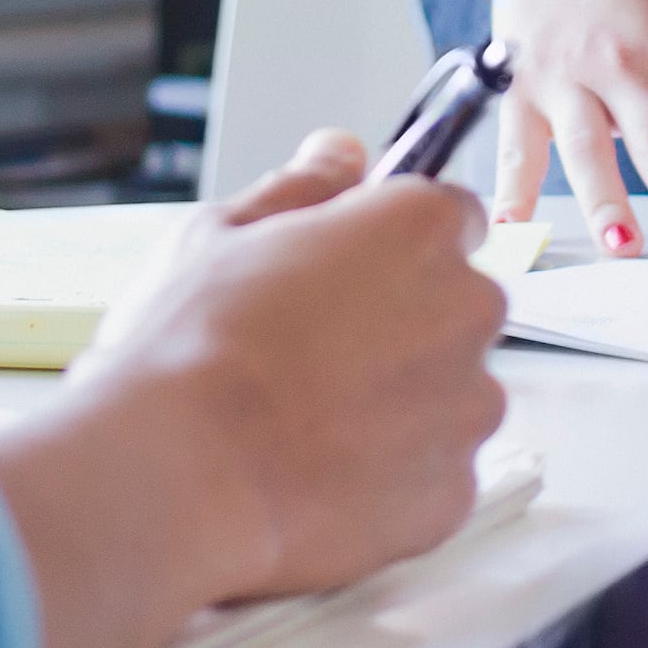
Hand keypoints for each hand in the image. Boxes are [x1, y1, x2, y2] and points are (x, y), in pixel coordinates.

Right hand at [65, 133, 509, 604]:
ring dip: (401, 405)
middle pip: (456, 307)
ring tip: (307, 427)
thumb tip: (342, 153)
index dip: (395, 242)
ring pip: (450, 396)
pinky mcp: (453, 493)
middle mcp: (466, 309)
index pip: (449, 215)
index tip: (351, 272)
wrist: (180, 478)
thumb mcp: (221, 234)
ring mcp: (467, 408)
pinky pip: (434, 475)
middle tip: (310, 355)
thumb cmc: (190, 348)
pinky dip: (392, 480)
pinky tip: (319, 479)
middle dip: (403, 325)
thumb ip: (300, 187)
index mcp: (418, 227)